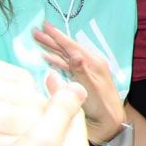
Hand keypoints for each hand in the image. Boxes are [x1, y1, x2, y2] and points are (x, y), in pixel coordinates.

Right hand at [0, 63, 89, 145]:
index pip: (73, 114)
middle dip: (46, 113)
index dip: (59, 94)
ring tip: (19, 119)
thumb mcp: (43, 140)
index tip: (44, 76)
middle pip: (60, 132)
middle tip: (30, 94)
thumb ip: (60, 112)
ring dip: (34, 132)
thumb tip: (78, 87)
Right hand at [32, 22, 124, 144]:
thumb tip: (74, 54)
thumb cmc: (102, 106)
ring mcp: (87, 70)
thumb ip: (81, 71)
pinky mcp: (83, 78)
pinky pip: (67, 65)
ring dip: (52, 48)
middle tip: (35, 30)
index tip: (44, 24)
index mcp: (93, 63)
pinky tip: (47, 57)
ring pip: (66, 55)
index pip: (71, 46)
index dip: (57, 35)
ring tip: (38, 39)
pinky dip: (57, 60)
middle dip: (51, 39)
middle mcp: (91, 63)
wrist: (111, 120)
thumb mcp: (91, 89)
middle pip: (67, 48)